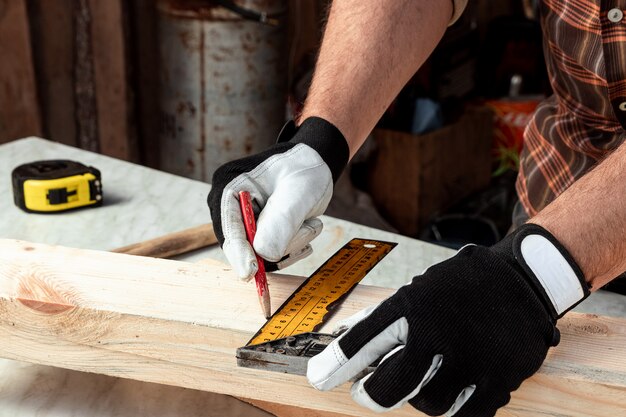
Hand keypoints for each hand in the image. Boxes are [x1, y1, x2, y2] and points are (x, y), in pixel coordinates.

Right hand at [207, 117, 348, 280]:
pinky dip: (292, 247)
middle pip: (244, 246)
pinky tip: (305, 227)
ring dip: (292, 244)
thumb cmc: (303, 170)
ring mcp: (242, 224)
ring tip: (309, 221)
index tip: (250, 273)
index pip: (229, 227)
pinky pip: (271, 256)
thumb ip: (281, 221)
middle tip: (308, 226)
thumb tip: (263, 253)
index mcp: (229, 187)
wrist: (312, 167)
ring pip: (262, 255)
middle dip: (279, 244)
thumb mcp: (298, 191)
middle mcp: (229, 208)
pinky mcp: (256, 236)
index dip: (239, 252)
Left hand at [307, 224, 588, 415]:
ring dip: (419, 397)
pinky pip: (465, 414)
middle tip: (366, 391)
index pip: (363, 341)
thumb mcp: (419, 290)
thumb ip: (385, 320)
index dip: (336, 364)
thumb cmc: (461, 286)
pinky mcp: (498, 380)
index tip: (319, 377)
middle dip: (372, 394)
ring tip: (423, 377)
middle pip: (390, 388)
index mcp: (413, 305)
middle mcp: (438, 333)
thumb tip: (347, 342)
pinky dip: (453, 407)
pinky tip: (453, 388)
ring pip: (427, 404)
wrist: (522, 280)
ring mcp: (470, 359)